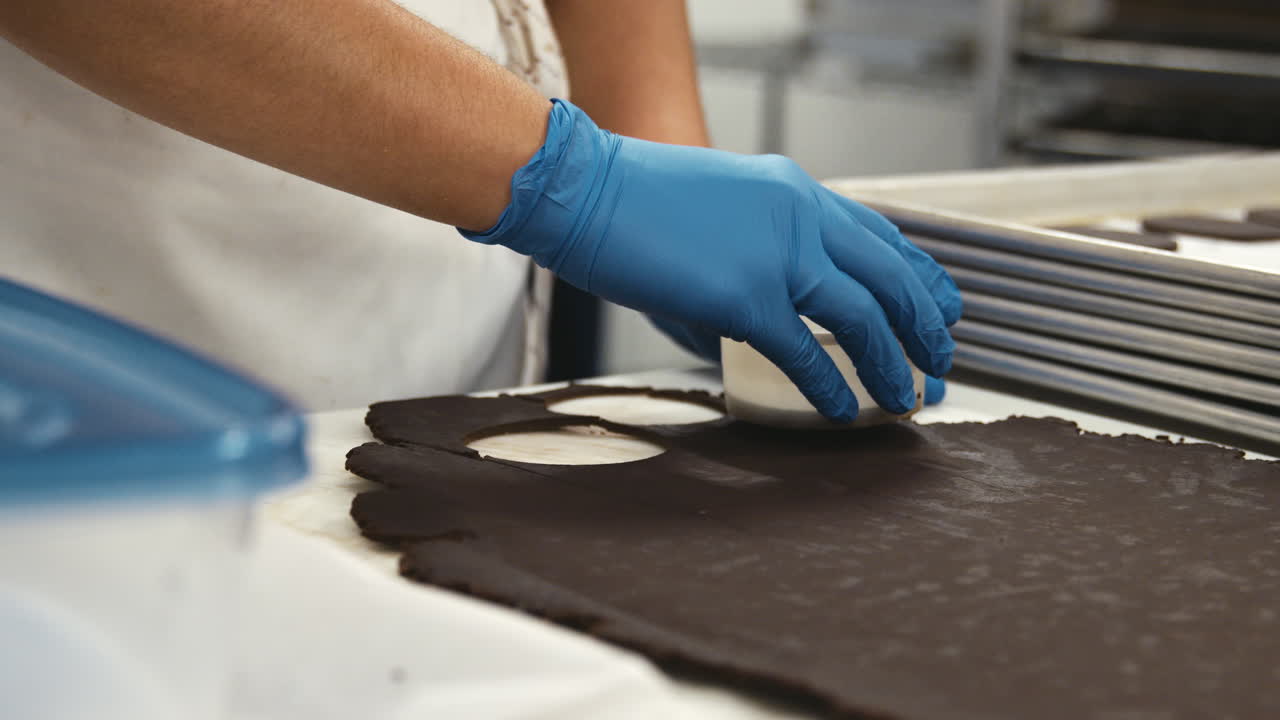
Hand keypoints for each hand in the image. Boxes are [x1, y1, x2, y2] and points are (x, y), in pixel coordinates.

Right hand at [464, 100, 959, 421]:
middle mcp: (800, 217)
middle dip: (924, 327)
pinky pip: (804, 351)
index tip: (943, 308)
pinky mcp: (745, 295)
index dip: (920, 278)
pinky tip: (843, 410)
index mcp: (796, 193)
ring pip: (862, 316)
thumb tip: (758, 323)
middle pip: (889, 278)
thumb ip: (755, 259)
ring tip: (907, 397)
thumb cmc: (635, 200)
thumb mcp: (718, 210)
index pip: (881, 237)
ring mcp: (777, 255)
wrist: (585, 187)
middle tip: (941, 363)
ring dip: (891, 362)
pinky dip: (829, 386)